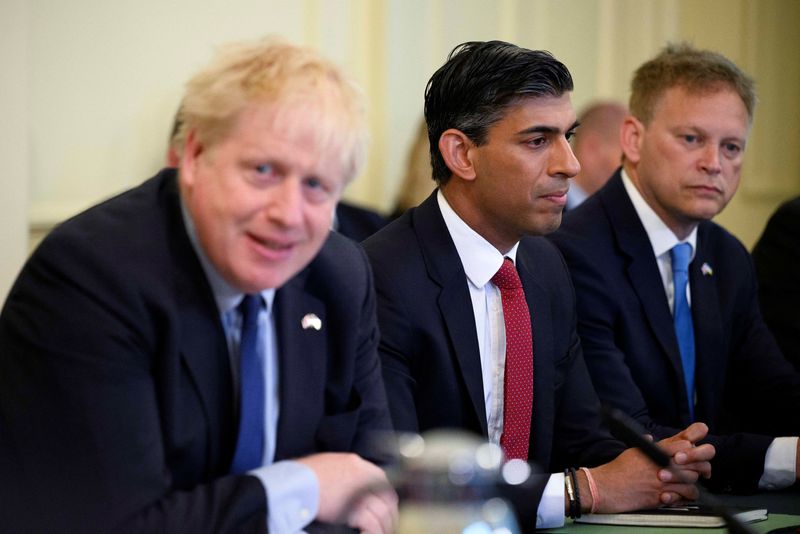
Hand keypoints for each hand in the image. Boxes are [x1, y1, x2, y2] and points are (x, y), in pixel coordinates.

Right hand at [298, 452, 397, 533]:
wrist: (294, 482)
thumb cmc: (301, 475)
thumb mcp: (325, 465)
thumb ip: (340, 473)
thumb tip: (344, 487)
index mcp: (355, 463)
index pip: (380, 480)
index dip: (385, 496)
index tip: (385, 508)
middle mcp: (362, 474)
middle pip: (386, 496)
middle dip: (389, 513)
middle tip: (387, 526)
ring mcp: (360, 490)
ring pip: (382, 512)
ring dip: (383, 526)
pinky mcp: (354, 507)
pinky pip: (372, 523)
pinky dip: (373, 532)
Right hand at [587, 422, 713, 512]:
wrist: (606, 487)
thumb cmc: (617, 471)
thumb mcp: (632, 451)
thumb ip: (645, 444)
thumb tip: (650, 438)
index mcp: (655, 450)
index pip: (684, 444)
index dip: (690, 450)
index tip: (690, 454)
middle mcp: (661, 463)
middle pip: (693, 461)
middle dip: (697, 465)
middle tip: (696, 469)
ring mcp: (663, 480)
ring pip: (693, 478)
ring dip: (692, 481)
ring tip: (685, 483)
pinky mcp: (663, 495)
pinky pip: (686, 495)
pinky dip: (686, 495)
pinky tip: (681, 494)